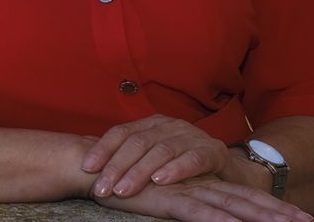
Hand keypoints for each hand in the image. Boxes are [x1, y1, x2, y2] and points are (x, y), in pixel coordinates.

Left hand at [81, 114, 233, 198]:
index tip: (86, 168)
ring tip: (124, 189)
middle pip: (137, 142)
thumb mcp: (154, 157)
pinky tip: (160, 180)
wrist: (227, 168)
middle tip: (102, 188)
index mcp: (151, 123)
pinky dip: (175, 169)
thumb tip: (92, 168)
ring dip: (140, 171)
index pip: (121, 132)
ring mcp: (192, 135)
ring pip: (161, 150)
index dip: (102, 148)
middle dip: (117, 166)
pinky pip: (192, 158)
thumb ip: (130, 158)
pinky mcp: (213, 150)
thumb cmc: (182, 163)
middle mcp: (169, 125)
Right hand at [93, 174, 310, 221]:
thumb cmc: (124, 182)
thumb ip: (184, 201)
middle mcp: (198, 184)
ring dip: (260, 218)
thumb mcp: (161, 195)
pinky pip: (199, 212)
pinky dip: (219, 221)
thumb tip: (204, 210)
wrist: (93, 166)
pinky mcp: (168, 198)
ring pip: (231, 206)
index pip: (243, 195)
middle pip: (246, 200)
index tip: (300, 218)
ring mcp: (185, 190)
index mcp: (200, 183)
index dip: (271, 206)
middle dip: (277, 213)